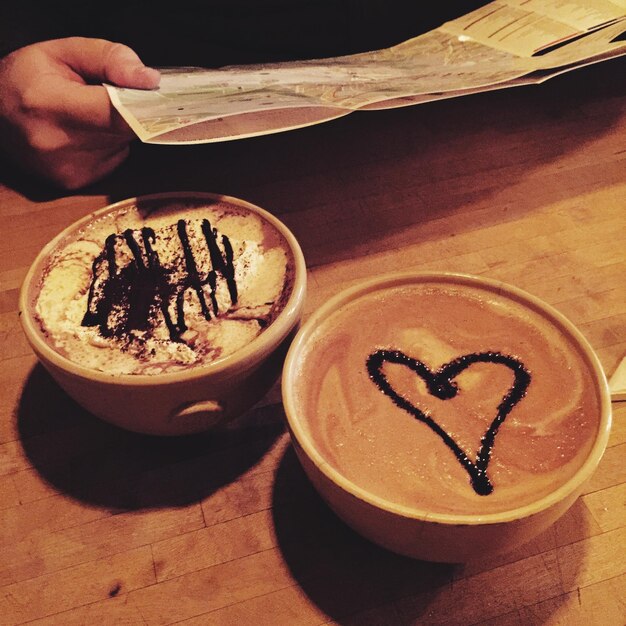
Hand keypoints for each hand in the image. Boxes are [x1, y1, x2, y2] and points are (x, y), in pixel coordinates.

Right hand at [0, 37, 159, 188]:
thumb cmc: (26, 78)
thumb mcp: (63, 52)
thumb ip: (109, 59)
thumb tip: (150, 80)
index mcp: (51, 105)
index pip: (117, 112)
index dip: (144, 104)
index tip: (156, 96)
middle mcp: (59, 144)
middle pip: (125, 130)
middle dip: (129, 111)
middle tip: (109, 95)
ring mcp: (67, 169)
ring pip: (122, 146)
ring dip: (117, 129)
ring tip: (88, 115)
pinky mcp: (75, 183)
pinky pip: (113, 160)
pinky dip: (108, 145)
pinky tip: (84, 134)